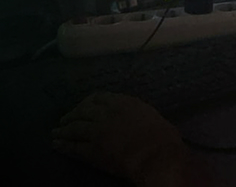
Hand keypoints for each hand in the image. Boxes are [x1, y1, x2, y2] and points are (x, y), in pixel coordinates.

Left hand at [52, 92, 188, 184]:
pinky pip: (73, 147)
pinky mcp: (92, 150)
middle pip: (82, 110)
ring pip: (74, 127)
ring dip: (63, 129)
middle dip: (72, 114)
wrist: (155, 155)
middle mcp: (106, 113)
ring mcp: (96, 131)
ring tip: (56, 132)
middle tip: (65, 119)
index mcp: (123, 102)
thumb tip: (129, 114)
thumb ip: (133, 111)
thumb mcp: (148, 114)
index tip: (84, 106)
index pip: (99, 97)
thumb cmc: (161, 135)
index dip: (88, 102)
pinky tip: (57, 145)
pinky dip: (63, 145)